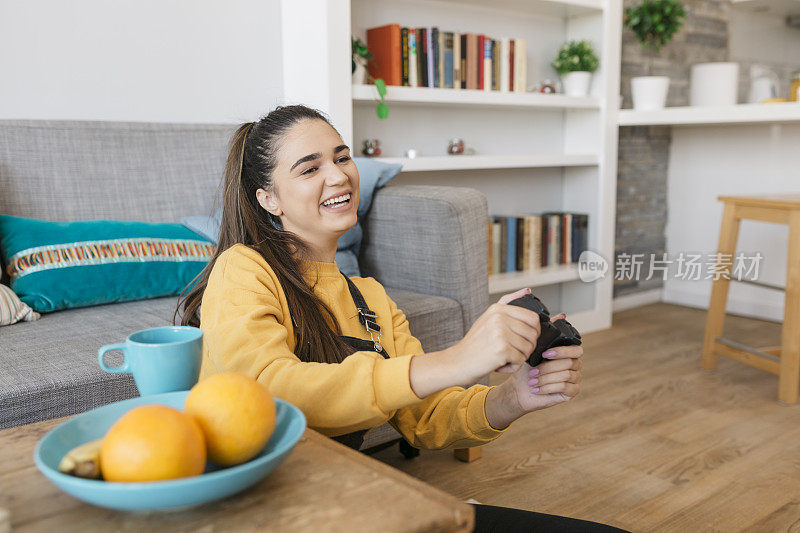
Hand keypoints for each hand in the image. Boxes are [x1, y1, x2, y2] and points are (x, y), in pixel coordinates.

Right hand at [443, 287, 540, 385]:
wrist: (458, 362)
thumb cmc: (475, 343)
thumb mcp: (489, 317)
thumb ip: (508, 303)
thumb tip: (528, 290)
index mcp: (498, 309)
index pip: (533, 317)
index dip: (534, 331)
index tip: (525, 338)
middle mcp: (499, 318)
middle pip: (533, 334)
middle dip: (528, 346)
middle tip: (514, 351)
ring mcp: (500, 333)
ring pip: (528, 348)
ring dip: (520, 357)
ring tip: (504, 357)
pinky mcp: (502, 349)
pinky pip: (521, 360)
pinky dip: (513, 366)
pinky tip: (501, 364)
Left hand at [485, 313, 582, 428]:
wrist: (519, 388)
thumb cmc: (527, 367)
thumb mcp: (534, 348)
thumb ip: (547, 332)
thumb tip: (562, 314)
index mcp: (570, 352)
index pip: (576, 349)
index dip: (561, 351)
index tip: (544, 354)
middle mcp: (576, 364)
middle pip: (570, 363)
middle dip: (549, 367)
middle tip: (533, 370)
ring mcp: (576, 379)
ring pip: (566, 376)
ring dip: (545, 378)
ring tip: (531, 380)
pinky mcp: (572, 392)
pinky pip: (565, 388)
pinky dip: (547, 388)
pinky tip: (536, 389)